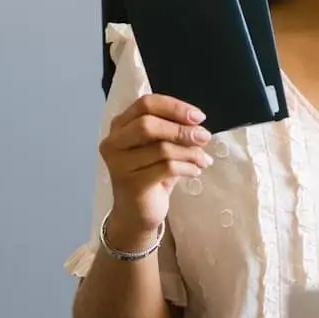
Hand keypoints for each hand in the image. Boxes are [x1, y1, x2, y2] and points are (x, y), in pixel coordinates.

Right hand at [99, 94, 212, 249]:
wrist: (136, 213)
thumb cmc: (150, 175)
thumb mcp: (159, 148)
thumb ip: (172, 132)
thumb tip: (198, 125)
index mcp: (120, 126)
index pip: (145, 104)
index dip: (174, 107)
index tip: (198, 116)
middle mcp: (114, 142)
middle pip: (148, 124)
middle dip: (181, 129)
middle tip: (204, 137)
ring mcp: (119, 164)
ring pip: (161, 149)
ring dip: (190, 152)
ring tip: (203, 159)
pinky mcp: (132, 184)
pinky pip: (166, 168)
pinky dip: (187, 168)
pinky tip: (196, 171)